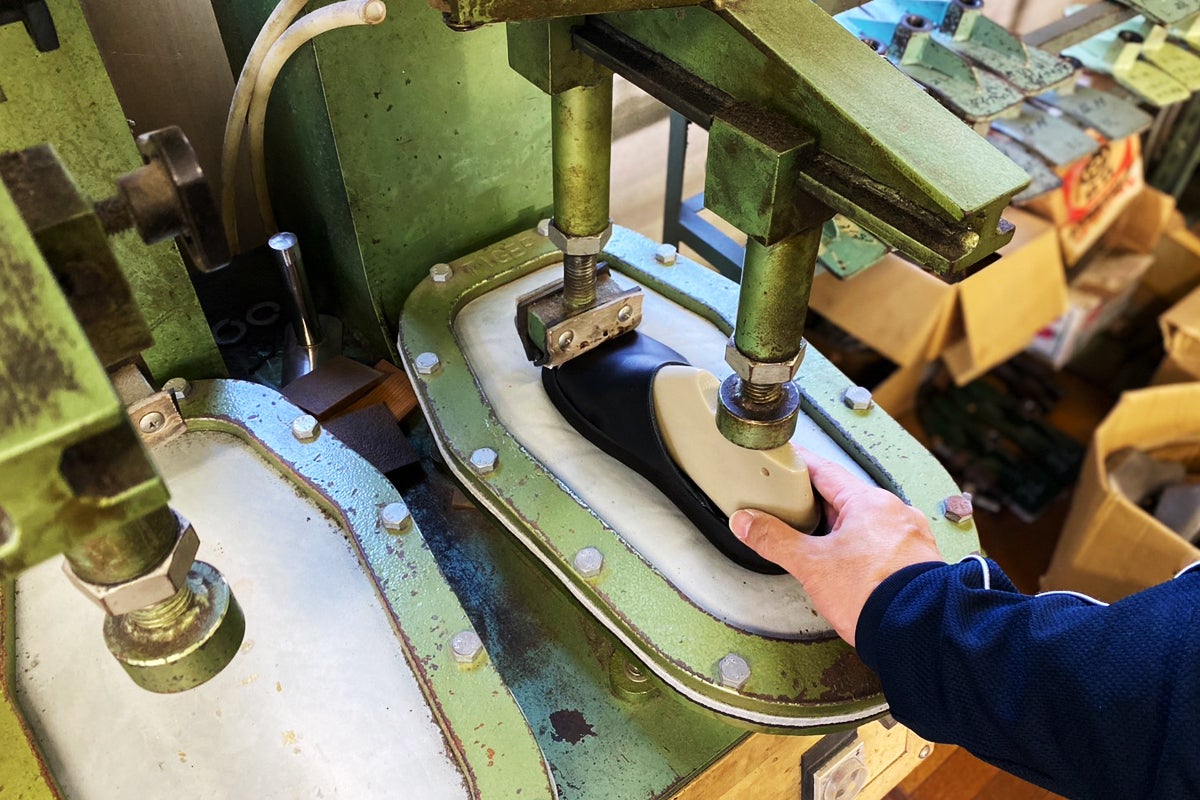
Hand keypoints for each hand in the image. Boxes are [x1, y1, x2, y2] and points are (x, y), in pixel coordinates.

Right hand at [729, 448, 943, 646]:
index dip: (799, 464)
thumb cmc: (875, 595)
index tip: (786, 459)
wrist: (917, 632)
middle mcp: (894, 512)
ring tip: (820, 544)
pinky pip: (884, 543)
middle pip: (845, 496)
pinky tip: (852, 565)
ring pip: (866, 521)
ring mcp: (909, 537)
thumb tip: (748, 522)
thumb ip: (774, 540)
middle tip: (792, 508)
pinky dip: (863, 547)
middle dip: (816, 503)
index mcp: (868, 502)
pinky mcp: (918, 562)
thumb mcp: (811, 565)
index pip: (824, 470)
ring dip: (842, 528)